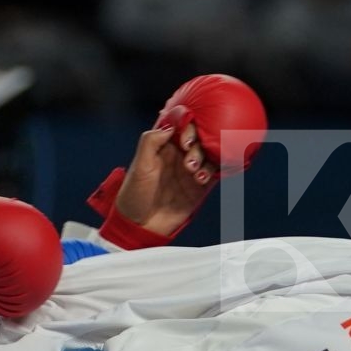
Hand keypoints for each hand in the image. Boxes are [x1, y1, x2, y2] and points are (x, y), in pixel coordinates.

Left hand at [113, 121, 215, 237]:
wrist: (139, 224)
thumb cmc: (135, 193)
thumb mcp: (139, 165)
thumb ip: (151, 141)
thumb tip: (171, 125)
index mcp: (164, 145)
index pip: (182, 125)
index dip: (187, 125)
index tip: (184, 139)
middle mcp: (180, 154)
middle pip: (199, 137)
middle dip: (198, 144)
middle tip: (188, 159)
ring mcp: (191, 170)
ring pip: (210, 153)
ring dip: (205, 160)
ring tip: (193, 173)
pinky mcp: (201, 186)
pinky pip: (216, 172)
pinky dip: (216, 170)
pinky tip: (203, 178)